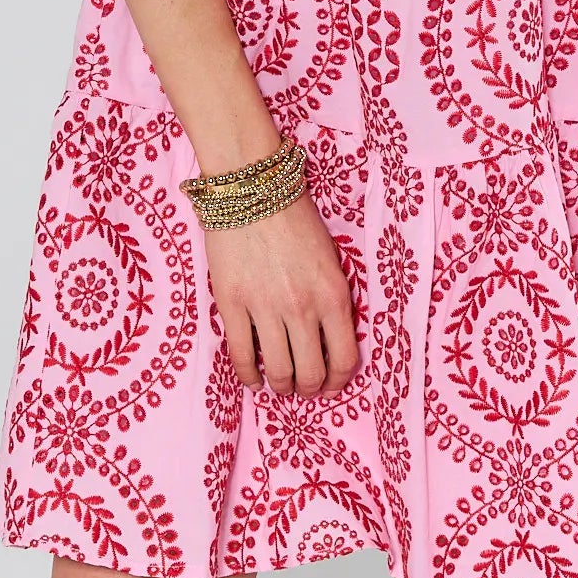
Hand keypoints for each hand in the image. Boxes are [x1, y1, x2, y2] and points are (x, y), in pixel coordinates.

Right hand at [202, 187, 360, 397]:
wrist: (252, 189)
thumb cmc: (295, 218)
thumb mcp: (331, 258)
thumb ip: (333, 299)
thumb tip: (330, 339)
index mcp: (334, 295)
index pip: (345, 359)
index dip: (339, 382)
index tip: (331, 387)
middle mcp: (303, 308)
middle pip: (311, 374)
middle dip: (308, 388)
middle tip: (303, 387)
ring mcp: (266, 308)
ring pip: (278, 372)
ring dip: (280, 385)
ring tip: (279, 383)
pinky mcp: (233, 305)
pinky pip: (241, 356)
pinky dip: (249, 376)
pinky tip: (252, 379)